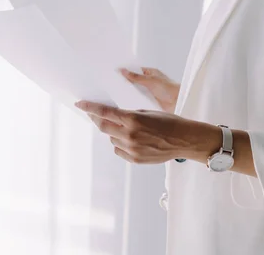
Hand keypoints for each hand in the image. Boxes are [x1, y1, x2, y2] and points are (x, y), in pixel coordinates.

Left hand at [74, 101, 220, 164]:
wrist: (183, 139)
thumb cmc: (167, 121)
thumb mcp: (147, 111)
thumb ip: (128, 115)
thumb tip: (111, 116)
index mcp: (133, 119)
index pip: (104, 112)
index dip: (90, 107)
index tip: (80, 104)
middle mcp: (130, 135)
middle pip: (103, 127)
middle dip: (96, 119)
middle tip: (94, 115)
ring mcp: (132, 149)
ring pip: (111, 139)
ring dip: (112, 132)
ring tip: (126, 128)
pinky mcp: (135, 160)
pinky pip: (119, 150)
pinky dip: (120, 143)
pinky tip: (130, 139)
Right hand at [118, 67, 179, 112]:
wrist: (180, 102)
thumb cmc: (170, 89)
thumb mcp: (150, 81)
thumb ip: (136, 77)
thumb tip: (124, 70)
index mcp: (150, 73)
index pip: (134, 70)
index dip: (125, 71)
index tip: (114, 73)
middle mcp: (149, 82)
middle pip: (133, 81)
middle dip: (125, 83)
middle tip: (112, 85)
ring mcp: (148, 92)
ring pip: (135, 91)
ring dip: (128, 93)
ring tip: (115, 95)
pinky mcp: (149, 102)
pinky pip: (138, 100)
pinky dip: (133, 101)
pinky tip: (125, 104)